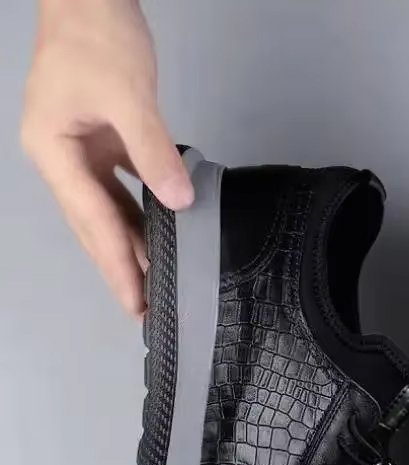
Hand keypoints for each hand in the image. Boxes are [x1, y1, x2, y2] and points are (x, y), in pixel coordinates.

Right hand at [20, 0, 193, 316]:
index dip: (117, 265)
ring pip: (106, 210)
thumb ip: (154, 152)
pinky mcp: (97, 139)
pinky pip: (118, 187)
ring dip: (130, 244)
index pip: (93, 222)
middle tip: (144, 310)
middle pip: (94, 225)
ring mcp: (77, 149)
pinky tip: (157, 229)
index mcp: (54, 152)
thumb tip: (180, 202)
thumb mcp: (129, 96)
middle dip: (119, 268)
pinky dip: (138, 210)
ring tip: (151, 280)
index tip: (136, 303)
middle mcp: (60, 158)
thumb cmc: (98, 36)